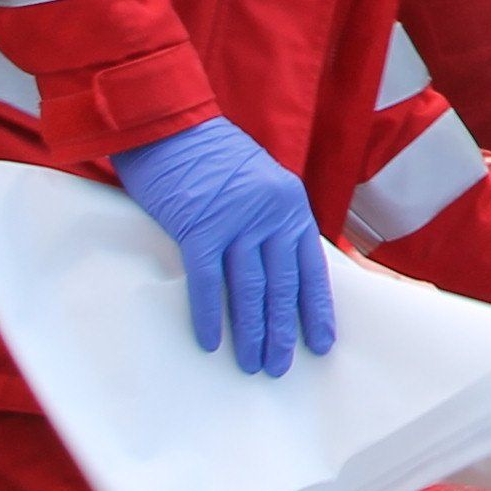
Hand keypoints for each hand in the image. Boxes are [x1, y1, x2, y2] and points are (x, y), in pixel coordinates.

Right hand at [114, 117, 334, 376]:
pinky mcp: (199, 226)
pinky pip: (208, 282)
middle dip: (284, 330)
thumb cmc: (209, 156)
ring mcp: (237, 221)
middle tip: (281, 367)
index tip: (321, 343)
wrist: (169, 123)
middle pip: (282, 285)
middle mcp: (270, 214)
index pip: (311, 268)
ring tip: (253, 365)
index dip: (316, 309)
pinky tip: (211, 343)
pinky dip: (209, 316)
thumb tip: (277, 270)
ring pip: (250, 289)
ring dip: (252, 332)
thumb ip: (270, 221)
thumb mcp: (258, 181)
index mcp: (290, 205)